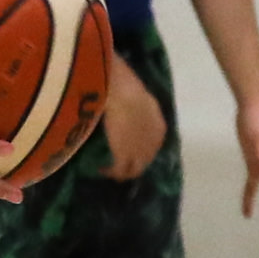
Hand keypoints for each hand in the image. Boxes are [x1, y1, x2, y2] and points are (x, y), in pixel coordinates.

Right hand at [101, 52, 167, 180]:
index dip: (140, 145)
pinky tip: (100, 169)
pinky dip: (109, 172)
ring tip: (107, 168)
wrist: (123, 93)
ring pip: (134, 169)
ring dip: (121, 170)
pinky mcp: (125, 159)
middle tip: (117, 161)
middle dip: (133, 161)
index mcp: (158, 125)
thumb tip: (118, 94)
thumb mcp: (134, 93)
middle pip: (145, 158)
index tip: (126, 144)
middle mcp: (154, 142)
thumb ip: (130, 99)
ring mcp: (141, 152)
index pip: (151, 142)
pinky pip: (119, 172)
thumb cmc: (126, 85)